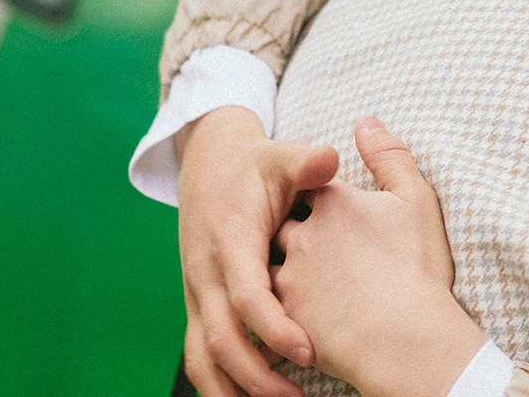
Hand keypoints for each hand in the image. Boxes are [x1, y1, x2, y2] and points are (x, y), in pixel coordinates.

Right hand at [176, 106, 339, 396]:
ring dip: (234, 388)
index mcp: (231, 241)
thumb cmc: (256, 166)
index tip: (308, 352)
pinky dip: (221, 383)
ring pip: (202, 356)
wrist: (210, 166)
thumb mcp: (281, 156)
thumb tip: (330, 158)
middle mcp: (207, 273)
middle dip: (256, 375)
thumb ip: (307, 162)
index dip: (274, 327)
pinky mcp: (198, 305)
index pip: (246, 295)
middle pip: (221, 337)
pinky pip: (200, 355)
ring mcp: (198, 293)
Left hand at [272, 117, 485, 396]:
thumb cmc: (416, 268)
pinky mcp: (285, 316)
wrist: (405, 337)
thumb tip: (367, 120)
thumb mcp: (415, 201)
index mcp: (333, 203)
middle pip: (284, 225)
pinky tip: (307, 319)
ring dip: (286, 275)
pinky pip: (273, 309)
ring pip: (274, 267)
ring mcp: (289, 276)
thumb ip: (390, 157)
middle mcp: (302, 235)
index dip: (319, 198)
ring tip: (312, 289)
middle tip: (319, 252)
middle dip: (293, 235)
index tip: (332, 211)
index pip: (310, 186)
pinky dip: (284, 311)